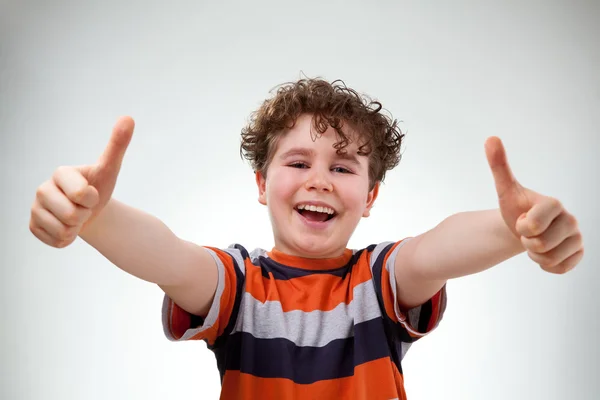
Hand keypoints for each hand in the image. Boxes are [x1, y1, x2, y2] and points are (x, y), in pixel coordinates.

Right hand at [29, 116, 134, 247]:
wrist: (90, 210)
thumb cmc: (100, 186)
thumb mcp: (110, 168)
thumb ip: (118, 144)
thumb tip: (129, 117)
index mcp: (60, 173)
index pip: (82, 195)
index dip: (93, 198)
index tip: (91, 192)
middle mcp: (42, 189)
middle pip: (72, 215)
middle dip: (85, 215)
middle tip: (84, 207)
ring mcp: (35, 209)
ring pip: (63, 230)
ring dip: (77, 228)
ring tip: (76, 216)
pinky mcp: (33, 227)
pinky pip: (56, 241)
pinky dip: (67, 239)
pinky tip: (67, 227)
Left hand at [484, 136, 583, 273]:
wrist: (523, 227)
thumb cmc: (515, 207)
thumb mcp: (505, 189)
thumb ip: (499, 166)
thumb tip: (491, 138)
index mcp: (554, 203)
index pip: (533, 225)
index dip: (522, 226)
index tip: (522, 219)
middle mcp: (571, 219)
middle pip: (541, 245)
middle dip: (526, 241)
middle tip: (527, 231)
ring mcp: (577, 237)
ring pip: (549, 258)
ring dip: (534, 254)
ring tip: (534, 241)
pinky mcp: (579, 253)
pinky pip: (560, 268)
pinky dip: (546, 265)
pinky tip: (544, 253)